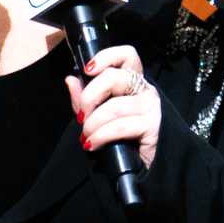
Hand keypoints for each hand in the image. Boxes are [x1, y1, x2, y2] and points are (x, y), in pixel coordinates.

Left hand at [68, 42, 161, 169]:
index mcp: (133, 82)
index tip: (87, 69)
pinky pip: (119, 127)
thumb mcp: (97, 115)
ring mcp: (150, 106)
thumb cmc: (120, 138)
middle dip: (89, 97)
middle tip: (81, 116)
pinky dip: (100, 136)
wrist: (138, 167)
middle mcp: (145, 89)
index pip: (127, 55)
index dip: (106, 57)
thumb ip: (84, 98)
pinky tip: (93, 144)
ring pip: (113, 106)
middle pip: (114, 77)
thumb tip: (71, 79)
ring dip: (93, 124)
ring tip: (86, 137)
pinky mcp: (152, 125)